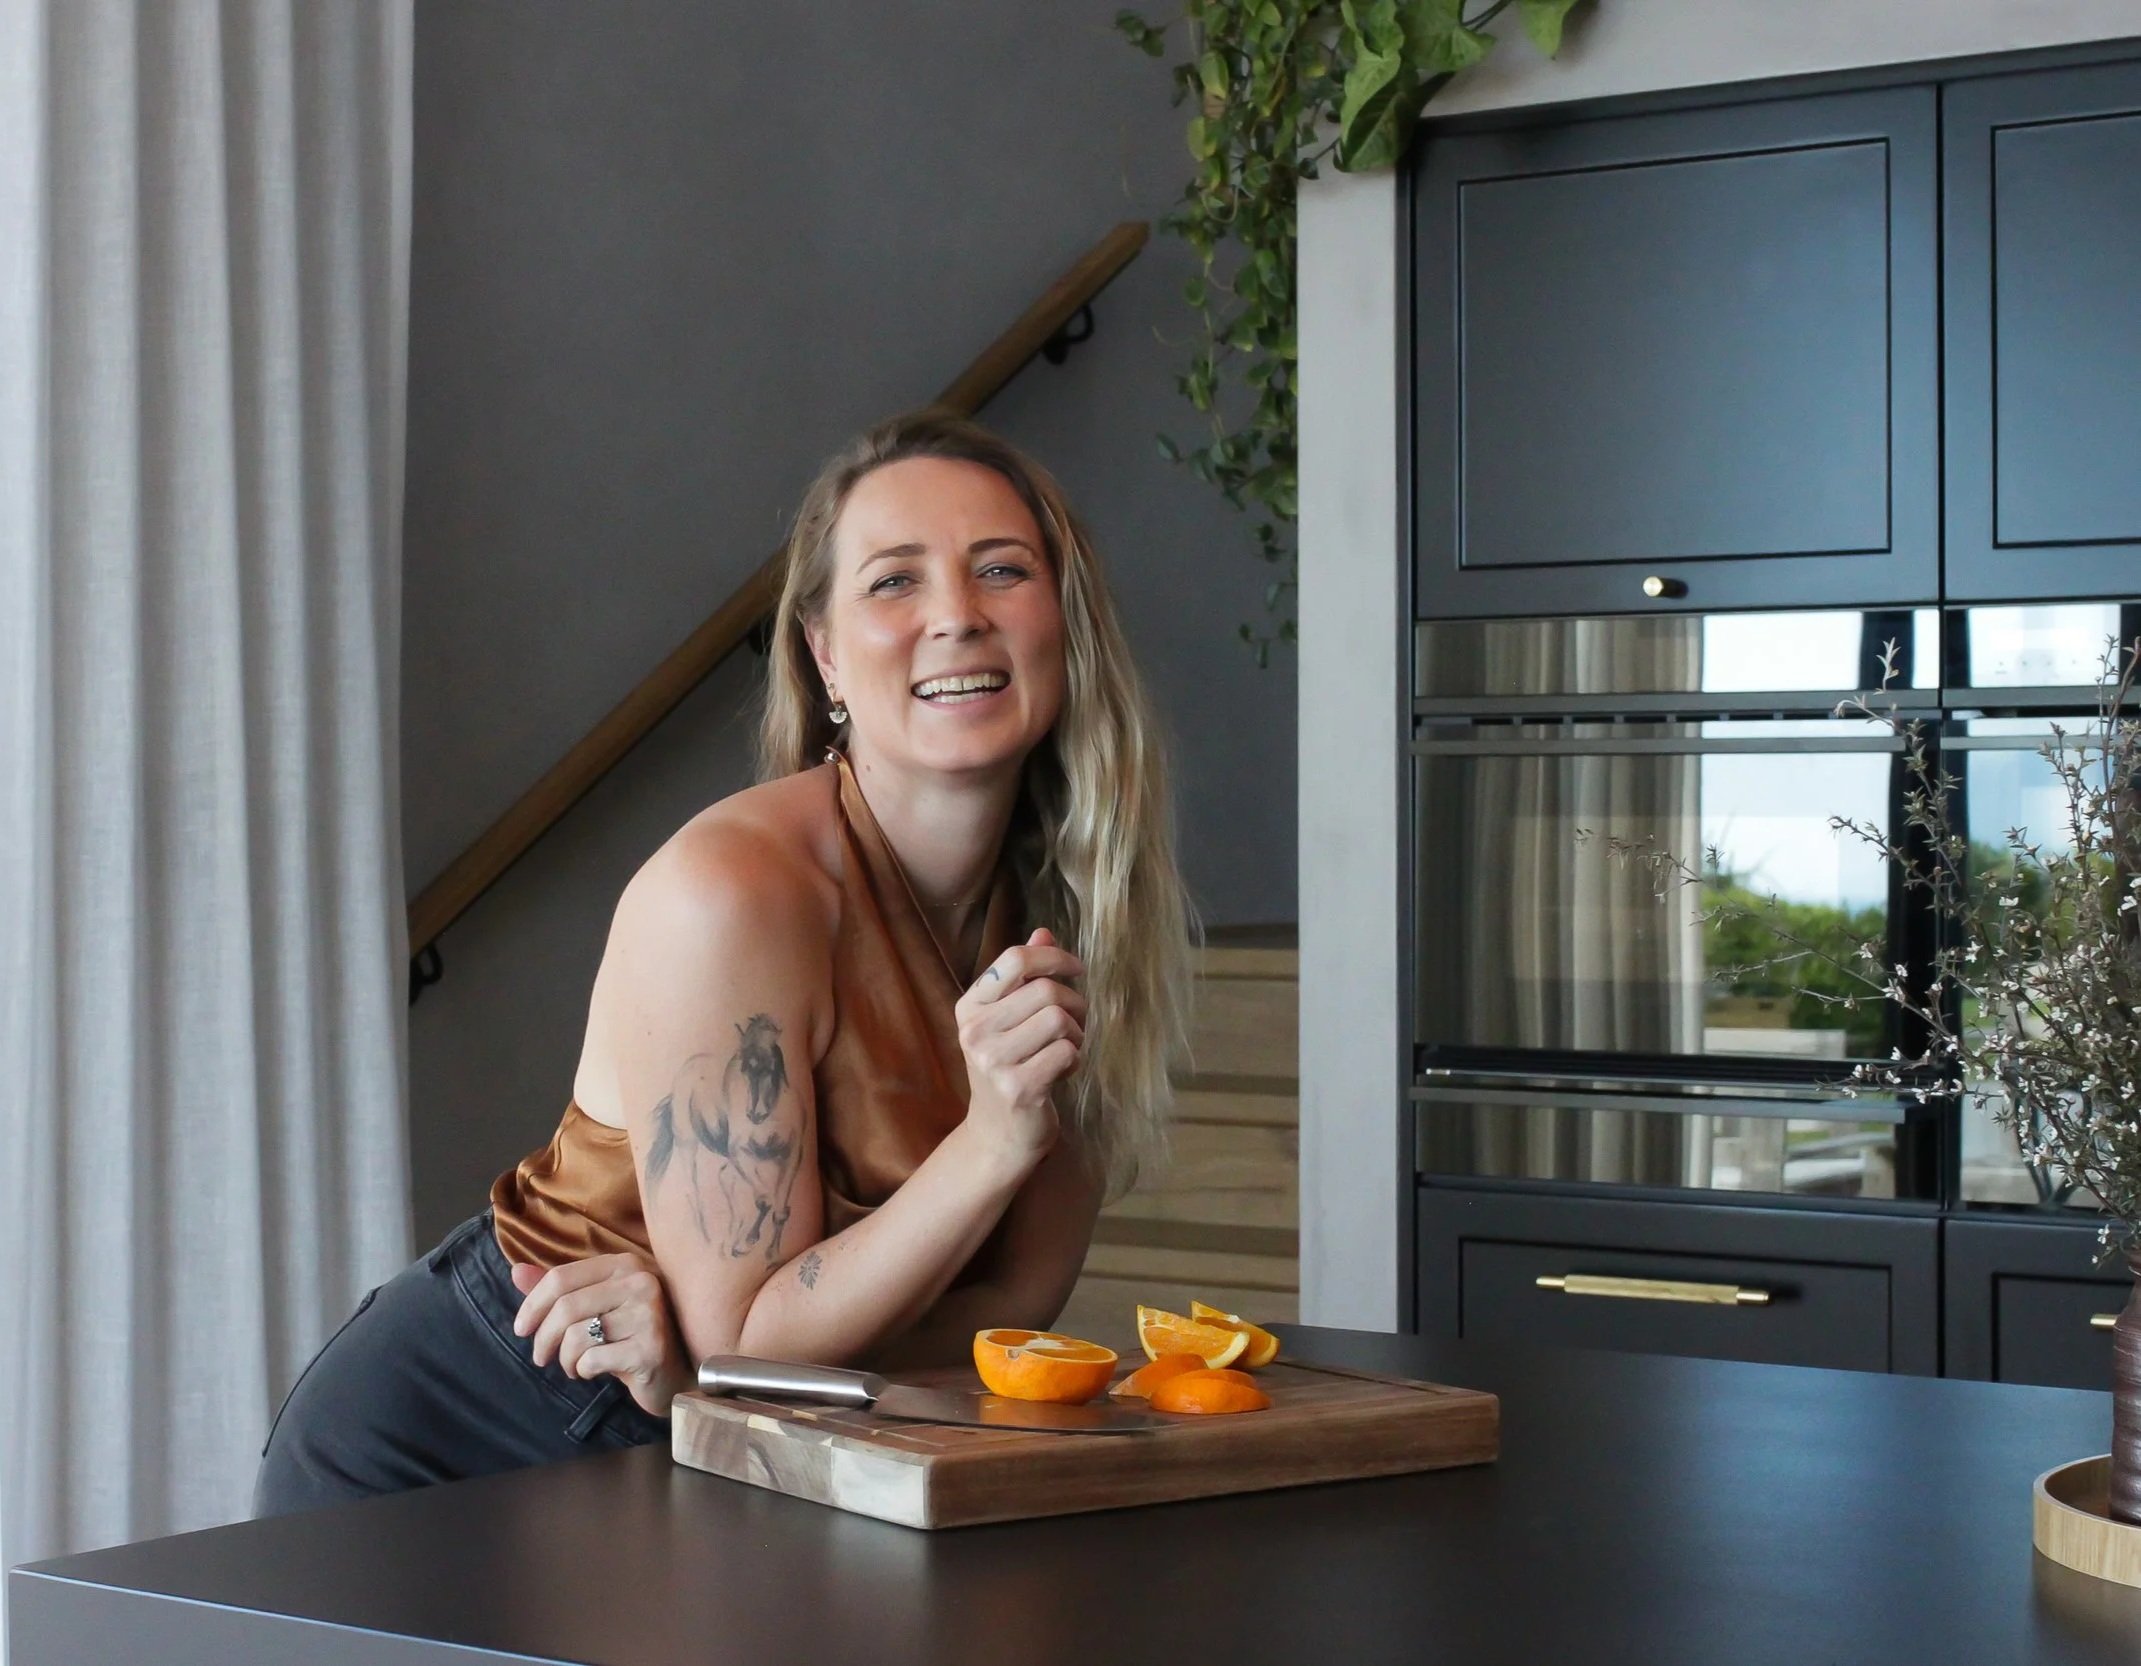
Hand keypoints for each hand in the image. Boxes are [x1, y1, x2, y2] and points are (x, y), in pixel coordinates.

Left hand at [510, 1252, 691, 1417]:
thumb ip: (560, 1289)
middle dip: (543, 1339)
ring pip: (577, 1336)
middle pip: (566, 1308)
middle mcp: (641, 1282)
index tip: (521, 1330)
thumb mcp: (596, 1307)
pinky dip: (584, 1370)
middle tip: (541, 1358)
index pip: (562, 1277)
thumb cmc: (632, 1336)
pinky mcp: (651, 1347)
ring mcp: (650, 1314)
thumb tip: (516, 1271)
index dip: (532, 1305)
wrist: (679, 1371)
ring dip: (565, 1359)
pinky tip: (593, 1373)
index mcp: (625, 1264)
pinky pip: (594, 1359)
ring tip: (574, 1367)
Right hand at [955, 926, 1084, 1164]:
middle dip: (1075, 1004)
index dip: (1054, 957)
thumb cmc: (1009, 1067)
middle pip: (1046, 990)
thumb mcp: (1010, 1018)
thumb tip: (1044, 933)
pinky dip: (1075, 1058)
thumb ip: (1025, 976)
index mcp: (970, 1007)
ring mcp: (994, 1062)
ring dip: (1076, 1033)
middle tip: (1075, 1024)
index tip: (1076, 970)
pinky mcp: (1019, 1088)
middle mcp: (975, 1032)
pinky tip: (1062, 1071)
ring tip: (1067, 1048)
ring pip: (1059, 1019)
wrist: (998, 1134)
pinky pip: (1067, 1052)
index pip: (1015, 959)